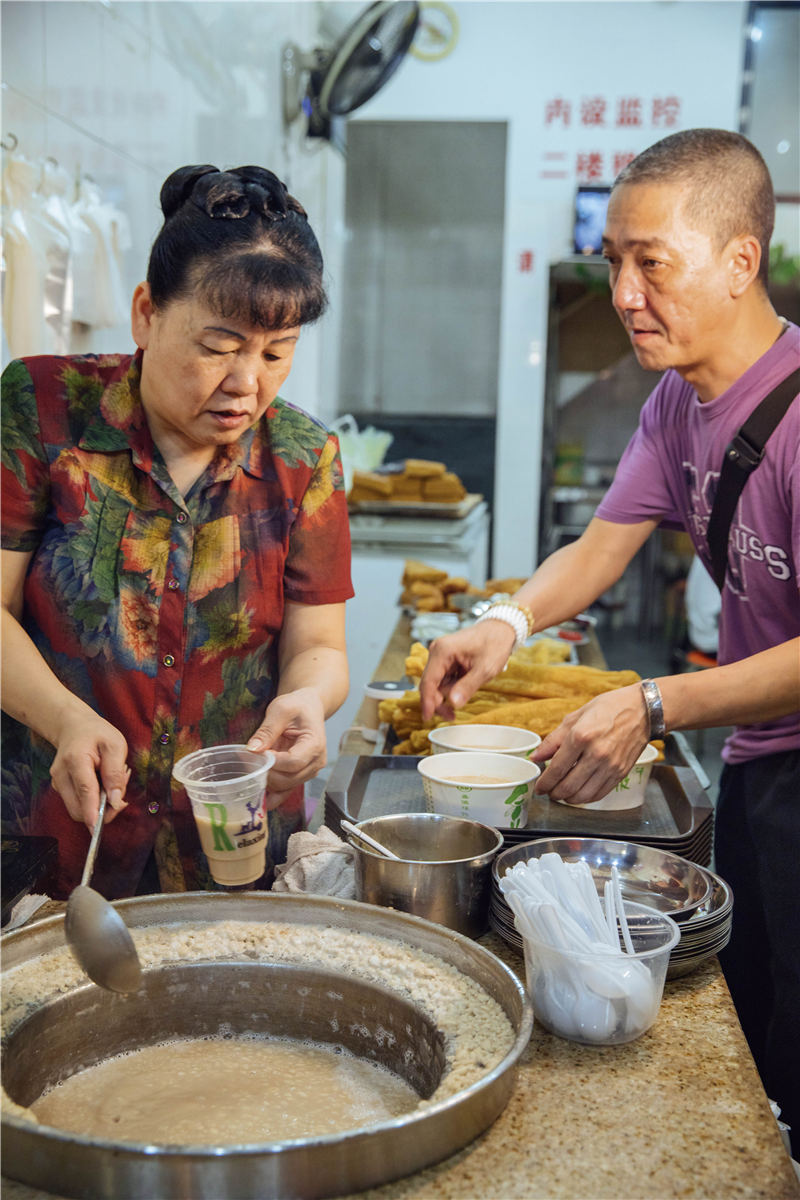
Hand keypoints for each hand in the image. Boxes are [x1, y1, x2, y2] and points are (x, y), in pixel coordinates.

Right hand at [50, 707, 129, 828]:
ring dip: (98, 805)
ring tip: (111, 782)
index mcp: (76, 760)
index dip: (92, 812)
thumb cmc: (96, 734)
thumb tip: (115, 801)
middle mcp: (61, 774)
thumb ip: (115, 773)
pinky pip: (78, 803)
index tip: (97, 829)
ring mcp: (58, 783)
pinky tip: (101, 783)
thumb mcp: (115, 745)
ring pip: (78, 809)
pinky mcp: (60, 789)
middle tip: (120, 790)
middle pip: (79, 808)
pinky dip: (92, 801)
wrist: (73, 726)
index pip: (85, 791)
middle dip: (102, 809)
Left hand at [246, 688, 326, 800]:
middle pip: (289, 779)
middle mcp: (316, 762)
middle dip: (266, 773)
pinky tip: (258, 795)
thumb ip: (267, 730)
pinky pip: (286, 790)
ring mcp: (310, 771)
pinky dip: (272, 794)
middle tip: (248, 762)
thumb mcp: (280, 710)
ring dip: (267, 783)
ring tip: (250, 772)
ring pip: (286, 787)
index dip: (272, 762)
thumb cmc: (297, 706)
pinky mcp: (301, 775)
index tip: (255, 755)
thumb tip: (252, 750)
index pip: (293, 762)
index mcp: (315, 744)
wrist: (308, 708)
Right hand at [420, 621, 516, 720]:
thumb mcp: (485, 668)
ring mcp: (441, 655)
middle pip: (430, 684)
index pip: (428, 682)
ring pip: (437, 683)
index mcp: (442, 651)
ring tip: (465, 696)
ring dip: (447, 694)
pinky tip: (464, 687)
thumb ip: (468, 686)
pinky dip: (452, 687)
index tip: (427, 718)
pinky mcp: (446, 659)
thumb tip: (453, 703)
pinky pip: (444, 678)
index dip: (427, 702)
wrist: (501, 629)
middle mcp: (437, 652)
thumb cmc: (495, 643)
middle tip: (452, 716)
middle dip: (439, 701)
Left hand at [531, 684, 648, 804]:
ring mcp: (610, 765)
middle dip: (554, 793)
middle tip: (549, 792)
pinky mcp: (621, 773)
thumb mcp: (575, 717)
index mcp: (581, 736)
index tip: (539, 787)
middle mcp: (596, 753)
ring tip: (562, 794)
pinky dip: (586, 798)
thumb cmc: (608, 708)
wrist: (642, 710)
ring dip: (568, 799)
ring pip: (583, 795)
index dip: (545, 782)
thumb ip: (553, 740)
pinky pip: (599, 794)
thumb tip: (536, 757)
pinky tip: (579, 793)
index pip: (556, 768)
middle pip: (568, 786)